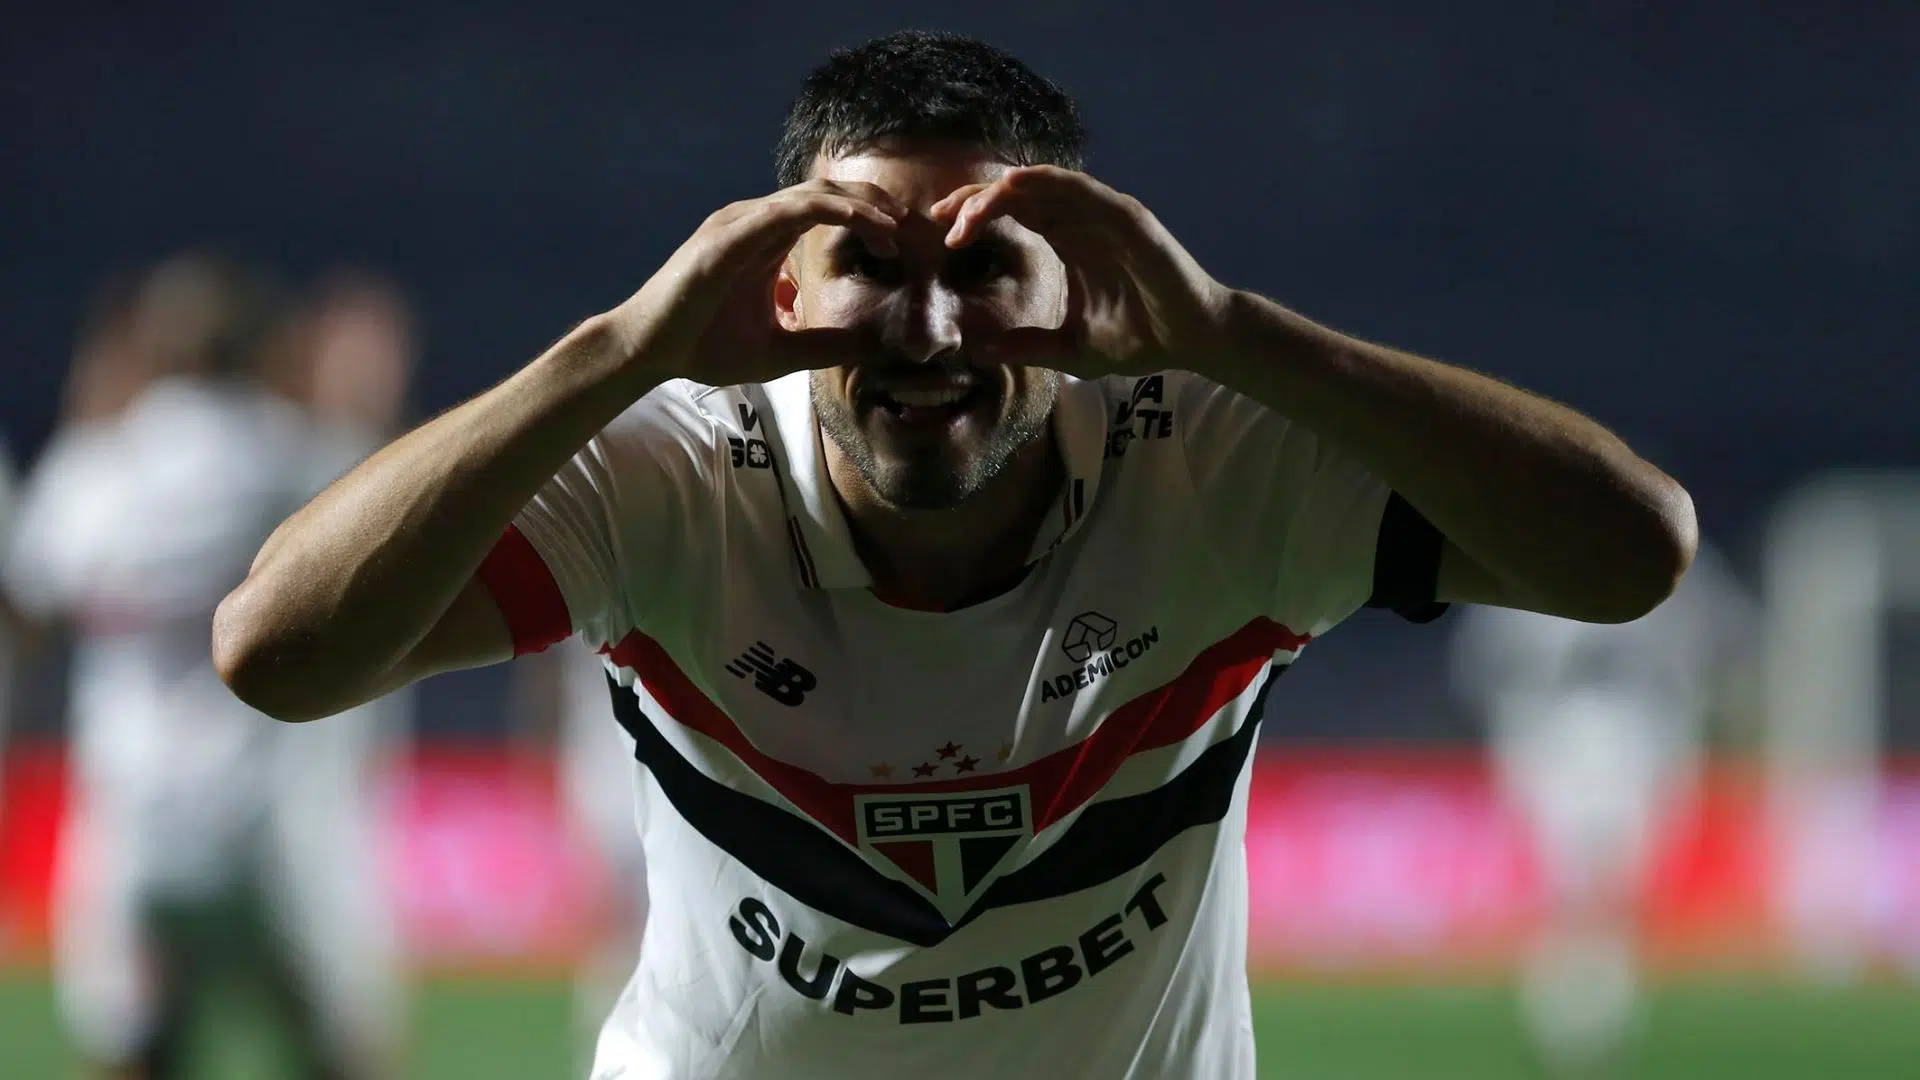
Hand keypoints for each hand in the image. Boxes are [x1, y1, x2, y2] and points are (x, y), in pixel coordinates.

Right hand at [608, 180, 905, 385]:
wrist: (649, 352)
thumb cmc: (703, 346)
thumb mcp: (779, 350)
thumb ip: (823, 345)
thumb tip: (871, 348)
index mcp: (765, 241)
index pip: (825, 210)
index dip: (866, 218)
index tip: (898, 243)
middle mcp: (754, 222)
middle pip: (826, 192)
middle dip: (872, 202)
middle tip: (910, 226)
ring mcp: (740, 223)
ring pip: (813, 194)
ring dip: (859, 204)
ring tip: (894, 225)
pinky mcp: (729, 235)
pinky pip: (789, 209)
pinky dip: (831, 210)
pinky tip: (863, 221)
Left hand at [930, 166, 1230, 378]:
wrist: (1192, 341)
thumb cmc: (1139, 338)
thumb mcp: (1069, 349)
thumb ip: (1026, 346)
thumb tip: (977, 354)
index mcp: (1067, 239)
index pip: (1012, 212)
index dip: (975, 215)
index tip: (944, 235)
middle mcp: (1082, 218)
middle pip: (1018, 192)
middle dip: (974, 199)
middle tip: (940, 217)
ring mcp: (1104, 213)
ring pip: (1042, 184)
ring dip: (999, 193)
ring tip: (966, 212)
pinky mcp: (1127, 216)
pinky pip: (1080, 187)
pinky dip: (1046, 182)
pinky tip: (1013, 187)